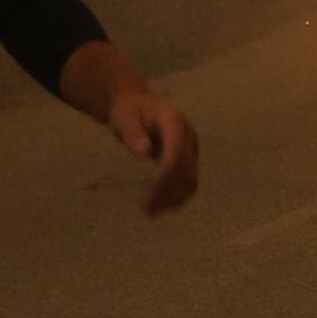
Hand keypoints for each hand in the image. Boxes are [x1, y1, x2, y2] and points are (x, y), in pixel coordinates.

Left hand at [107, 89, 199, 215]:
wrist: (138, 105)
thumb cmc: (129, 111)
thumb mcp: (125, 118)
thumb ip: (133, 133)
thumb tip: (144, 152)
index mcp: (174, 122)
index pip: (176, 154)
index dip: (164, 177)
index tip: (146, 196)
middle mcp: (188, 135)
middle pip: (185, 170)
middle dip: (167, 193)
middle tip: (145, 209)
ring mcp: (191, 148)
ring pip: (190, 179)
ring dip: (173, 199)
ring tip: (150, 212)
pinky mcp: (189, 158)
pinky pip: (188, 181)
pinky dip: (177, 196)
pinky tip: (160, 206)